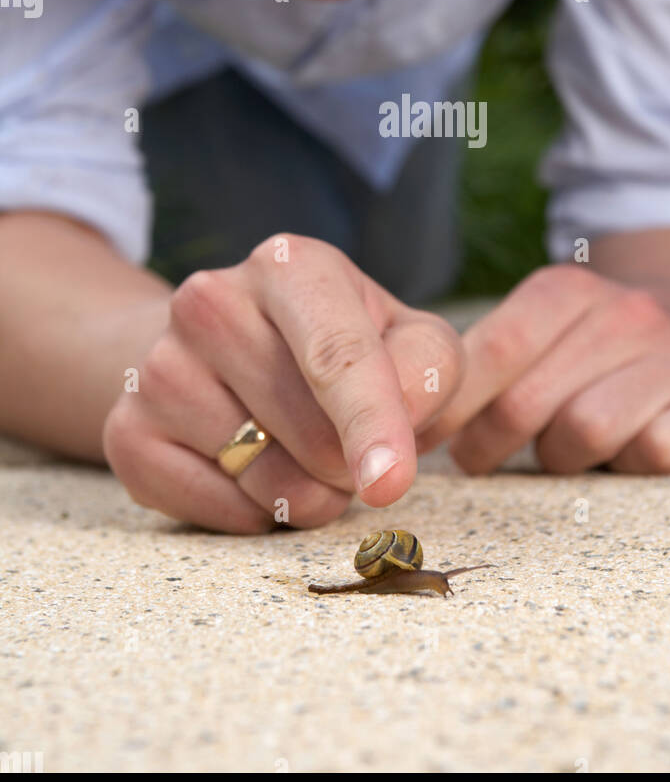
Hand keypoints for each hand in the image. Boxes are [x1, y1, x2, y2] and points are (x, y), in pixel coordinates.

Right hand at [103, 235, 463, 532]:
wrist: (222, 352)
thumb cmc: (339, 347)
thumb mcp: (405, 336)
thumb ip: (430, 368)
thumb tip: (400, 423)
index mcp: (291, 266)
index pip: (338, 355)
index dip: (371, 423)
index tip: (390, 483)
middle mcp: (211, 300)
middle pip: (313, 433)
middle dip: (350, 465)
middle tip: (346, 444)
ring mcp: (160, 366)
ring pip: (266, 479)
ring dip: (307, 495)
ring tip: (298, 452)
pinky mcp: (126, 431)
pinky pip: (217, 511)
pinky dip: (254, 514)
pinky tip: (250, 471)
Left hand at [416, 264, 669, 473]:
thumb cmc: (591, 342)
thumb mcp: (541, 326)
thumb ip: (484, 360)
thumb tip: (405, 415)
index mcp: (568, 290)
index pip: (493, 350)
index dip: (450, 406)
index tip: (418, 438)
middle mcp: (627, 314)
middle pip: (528, 402)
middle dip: (488, 443)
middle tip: (475, 459)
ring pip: (585, 431)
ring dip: (560, 456)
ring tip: (557, 449)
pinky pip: (655, 452)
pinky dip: (629, 464)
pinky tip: (622, 453)